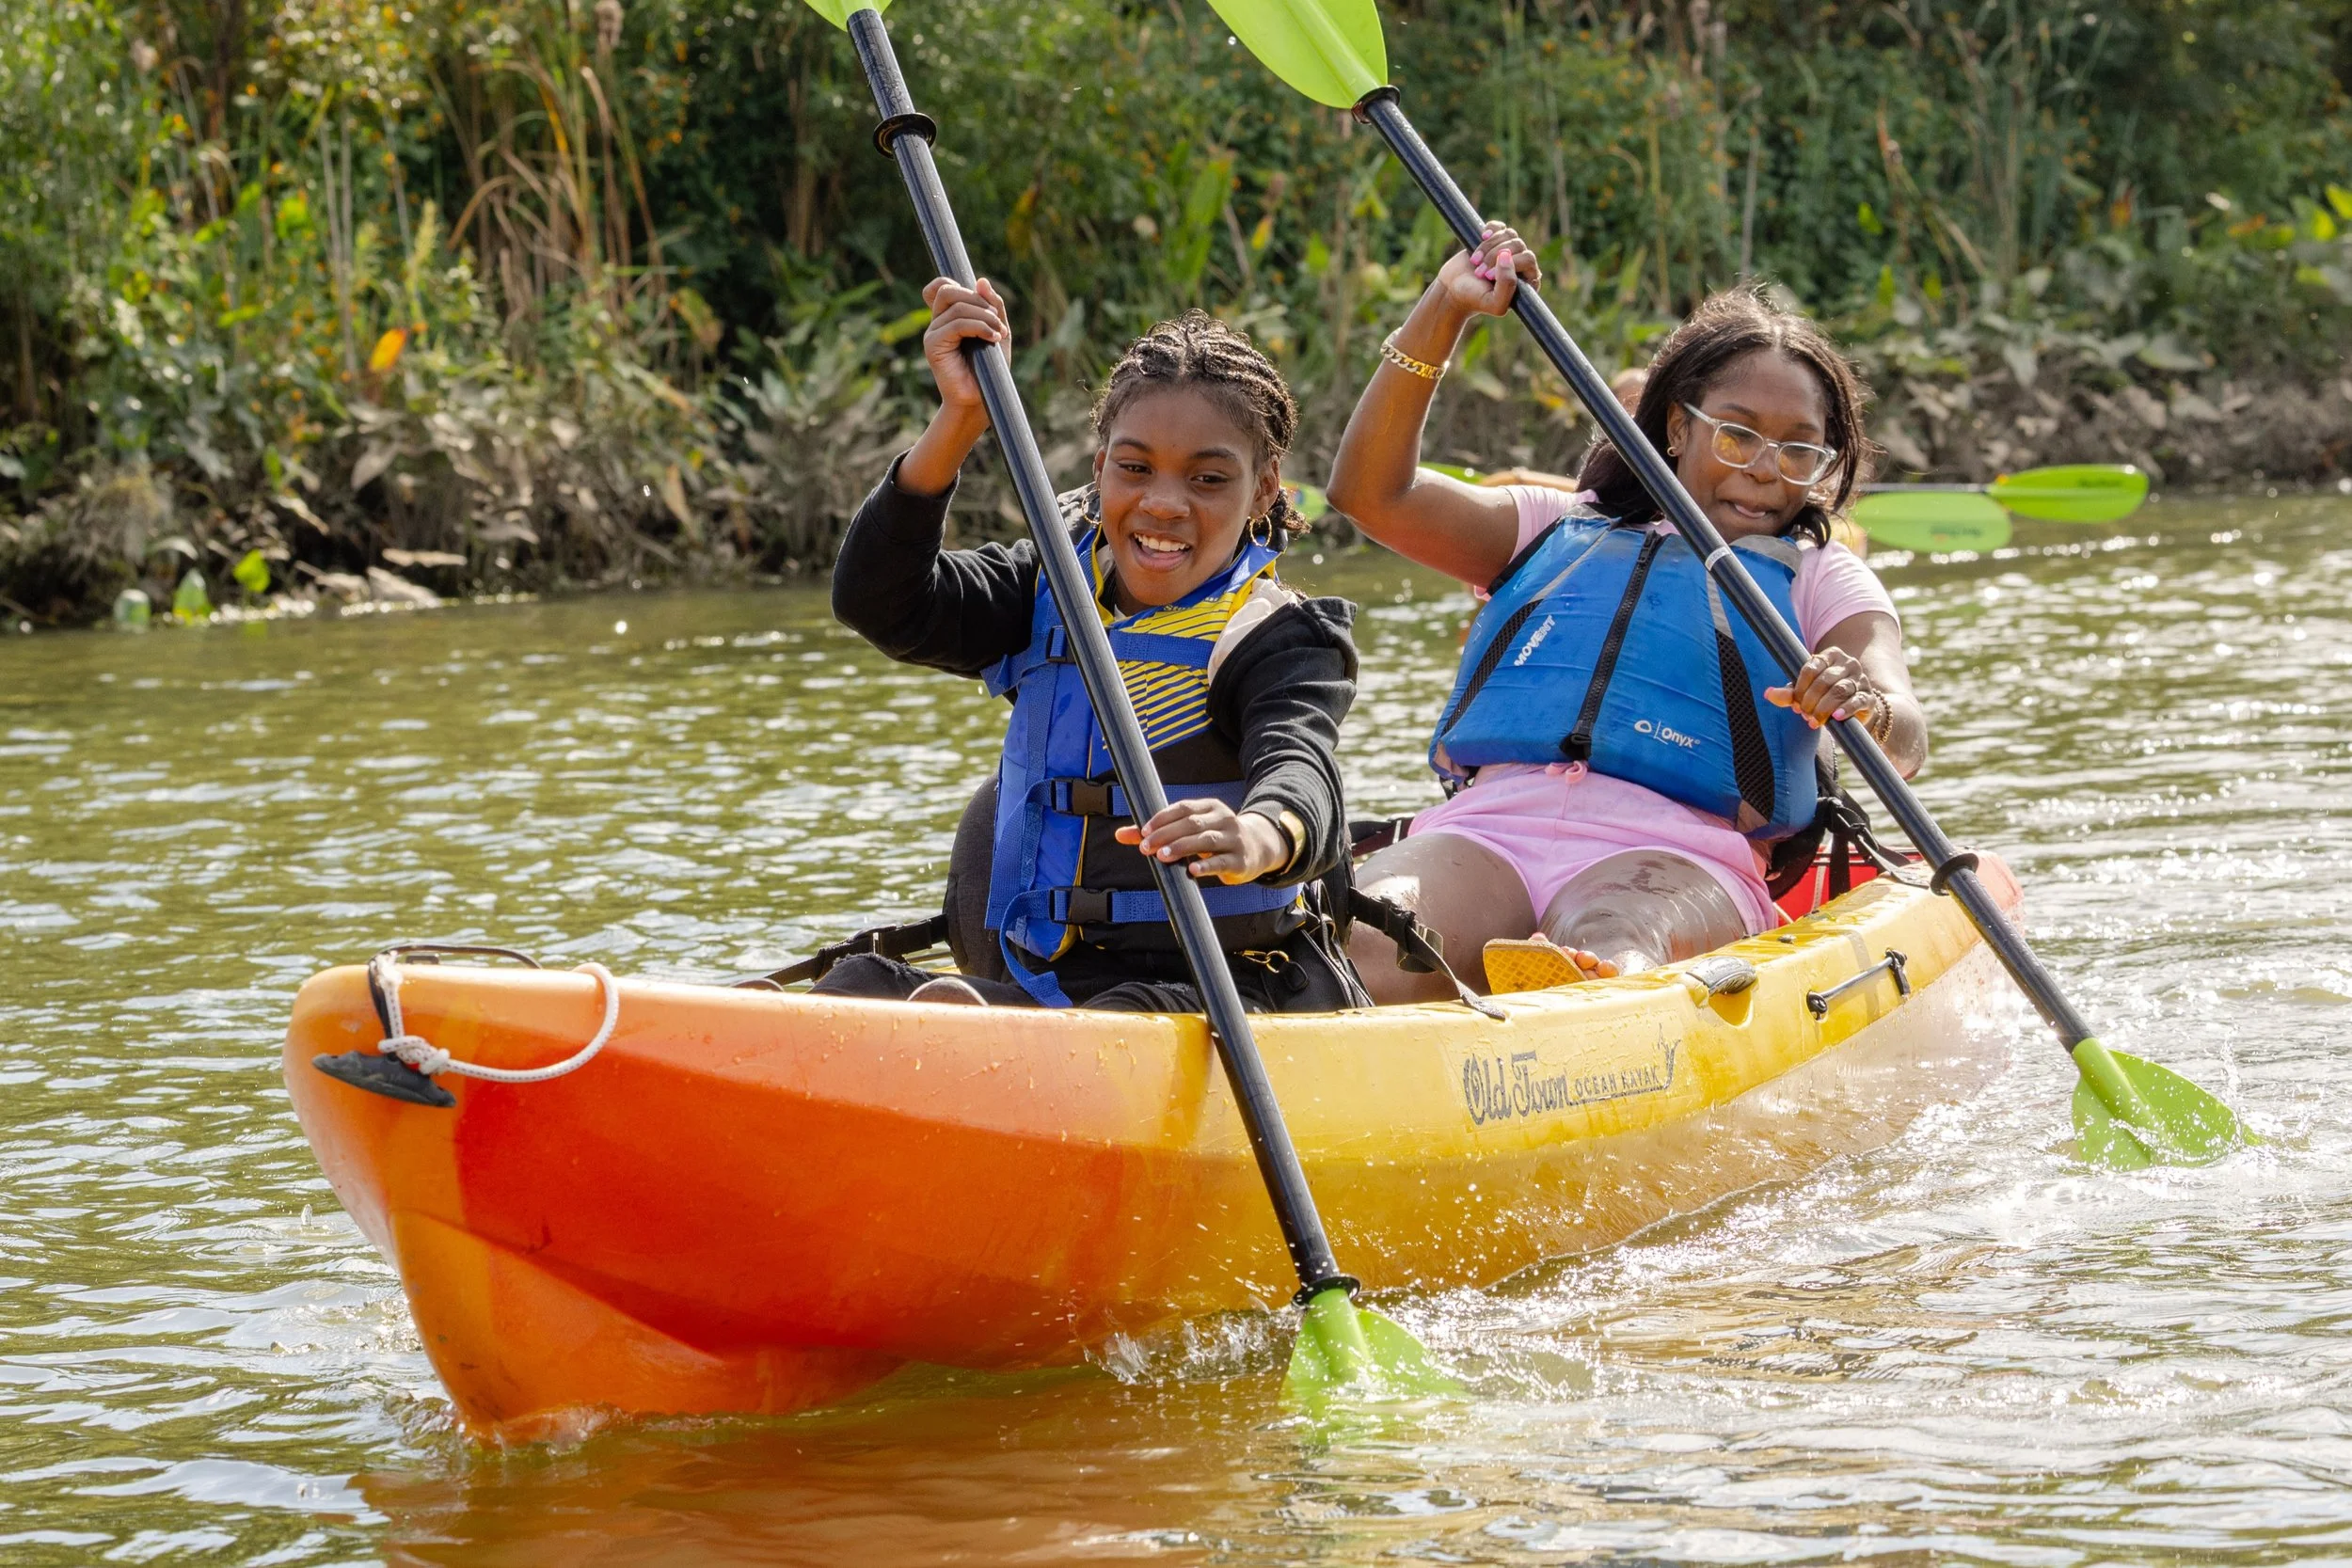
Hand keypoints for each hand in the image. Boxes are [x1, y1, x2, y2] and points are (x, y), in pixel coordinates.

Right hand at [919, 276, 1008, 417]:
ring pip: (956, 306)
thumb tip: (981, 280)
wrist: (983, 399)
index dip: (961, 285)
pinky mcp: (933, 345)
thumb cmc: (991, 368)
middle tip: (997, 321)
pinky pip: (956, 324)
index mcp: (949, 316)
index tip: (987, 306)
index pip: (942, 285)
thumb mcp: (998, 330)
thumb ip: (993, 306)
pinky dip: (979, 327)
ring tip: (999, 333)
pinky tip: (992, 338)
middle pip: (948, 289)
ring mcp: (933, 332)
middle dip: (978, 300)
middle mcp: (938, 322)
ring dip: (984, 316)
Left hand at [1116, 799, 1291, 884]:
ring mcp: (1233, 839)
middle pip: (1191, 824)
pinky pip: (1222, 862)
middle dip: (1167, 835)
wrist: (1258, 847)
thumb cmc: (1215, 837)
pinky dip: (1207, 866)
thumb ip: (1157, 832)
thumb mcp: (1191, 830)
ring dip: (1183, 847)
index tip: (1143, 831)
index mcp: (1209, 807)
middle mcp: (1223, 819)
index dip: (1162, 819)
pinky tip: (1192, 871)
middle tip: (1146, 847)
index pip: (1182, 808)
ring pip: (1206, 840)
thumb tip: (1119, 835)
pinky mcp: (1240, 860)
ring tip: (1163, 856)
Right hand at [1436, 221, 1539, 317]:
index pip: (1528, 259)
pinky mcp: (1495, 240)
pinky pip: (1499, 226)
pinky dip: (1489, 230)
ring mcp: (1508, 251)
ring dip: (1488, 247)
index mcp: (1527, 281)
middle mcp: (1521, 264)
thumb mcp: (1494, 303)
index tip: (1488, 276)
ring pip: (1508, 234)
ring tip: (1475, 262)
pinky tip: (1481, 238)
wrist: (1451, 290)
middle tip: (1479, 272)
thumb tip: (1506, 255)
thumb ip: (1507, 285)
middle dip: (1494, 256)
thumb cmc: (1474, 299)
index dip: (1508, 264)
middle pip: (1518, 244)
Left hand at [1766, 646, 1881, 729]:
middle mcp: (1848, 664)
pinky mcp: (1868, 696)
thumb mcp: (1806, 692)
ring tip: (1815, 721)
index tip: (1795, 702)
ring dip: (1824, 707)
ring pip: (1839, 690)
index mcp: (1831, 656)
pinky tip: (1836, 717)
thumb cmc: (1826, 696)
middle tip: (1804, 714)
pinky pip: (1857, 700)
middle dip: (1810, 700)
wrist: (1855, 708)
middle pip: (1824, 680)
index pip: (1811, 667)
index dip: (1800, 687)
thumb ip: (1789, 694)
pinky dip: (1845, 709)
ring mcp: (1860, 679)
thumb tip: (1768, 694)